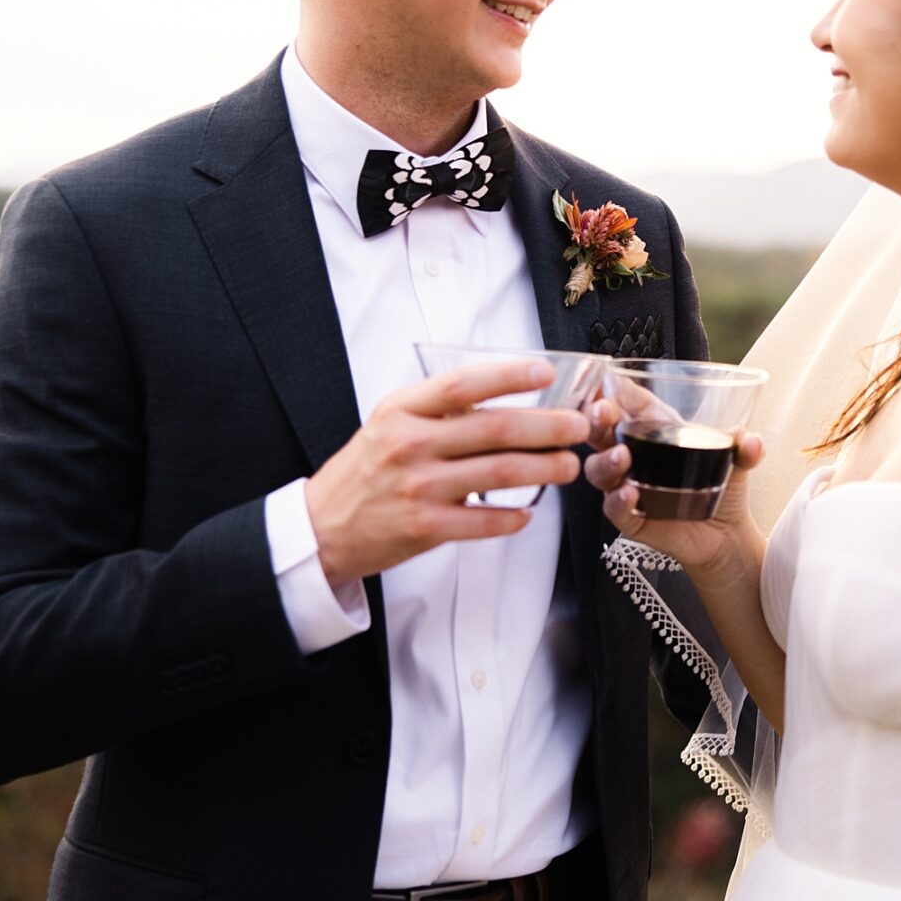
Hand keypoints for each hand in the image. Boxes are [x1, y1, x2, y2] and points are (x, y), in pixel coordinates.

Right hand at [303, 360, 590, 590]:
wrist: (322, 527)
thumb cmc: (366, 468)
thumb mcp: (391, 421)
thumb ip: (438, 408)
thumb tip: (503, 394)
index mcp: (403, 409)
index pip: (462, 384)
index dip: (507, 375)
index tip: (544, 372)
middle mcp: (411, 444)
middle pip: (493, 429)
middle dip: (546, 426)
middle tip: (578, 426)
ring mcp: (418, 488)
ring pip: (498, 473)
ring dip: (542, 469)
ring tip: (568, 465)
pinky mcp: (424, 528)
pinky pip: (481, 521)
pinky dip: (511, 517)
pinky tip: (529, 512)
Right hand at [583, 394, 765, 581]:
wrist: (728, 535)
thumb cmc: (724, 486)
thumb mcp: (738, 459)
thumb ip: (746, 447)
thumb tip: (753, 442)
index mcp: (657, 428)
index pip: (628, 402)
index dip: (614, 390)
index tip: (606, 381)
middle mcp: (637, 454)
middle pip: (602, 432)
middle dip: (595, 419)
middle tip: (602, 413)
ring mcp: (631, 485)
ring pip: (599, 470)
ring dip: (605, 461)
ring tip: (621, 457)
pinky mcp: (634, 519)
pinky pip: (615, 510)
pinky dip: (617, 502)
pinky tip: (628, 494)